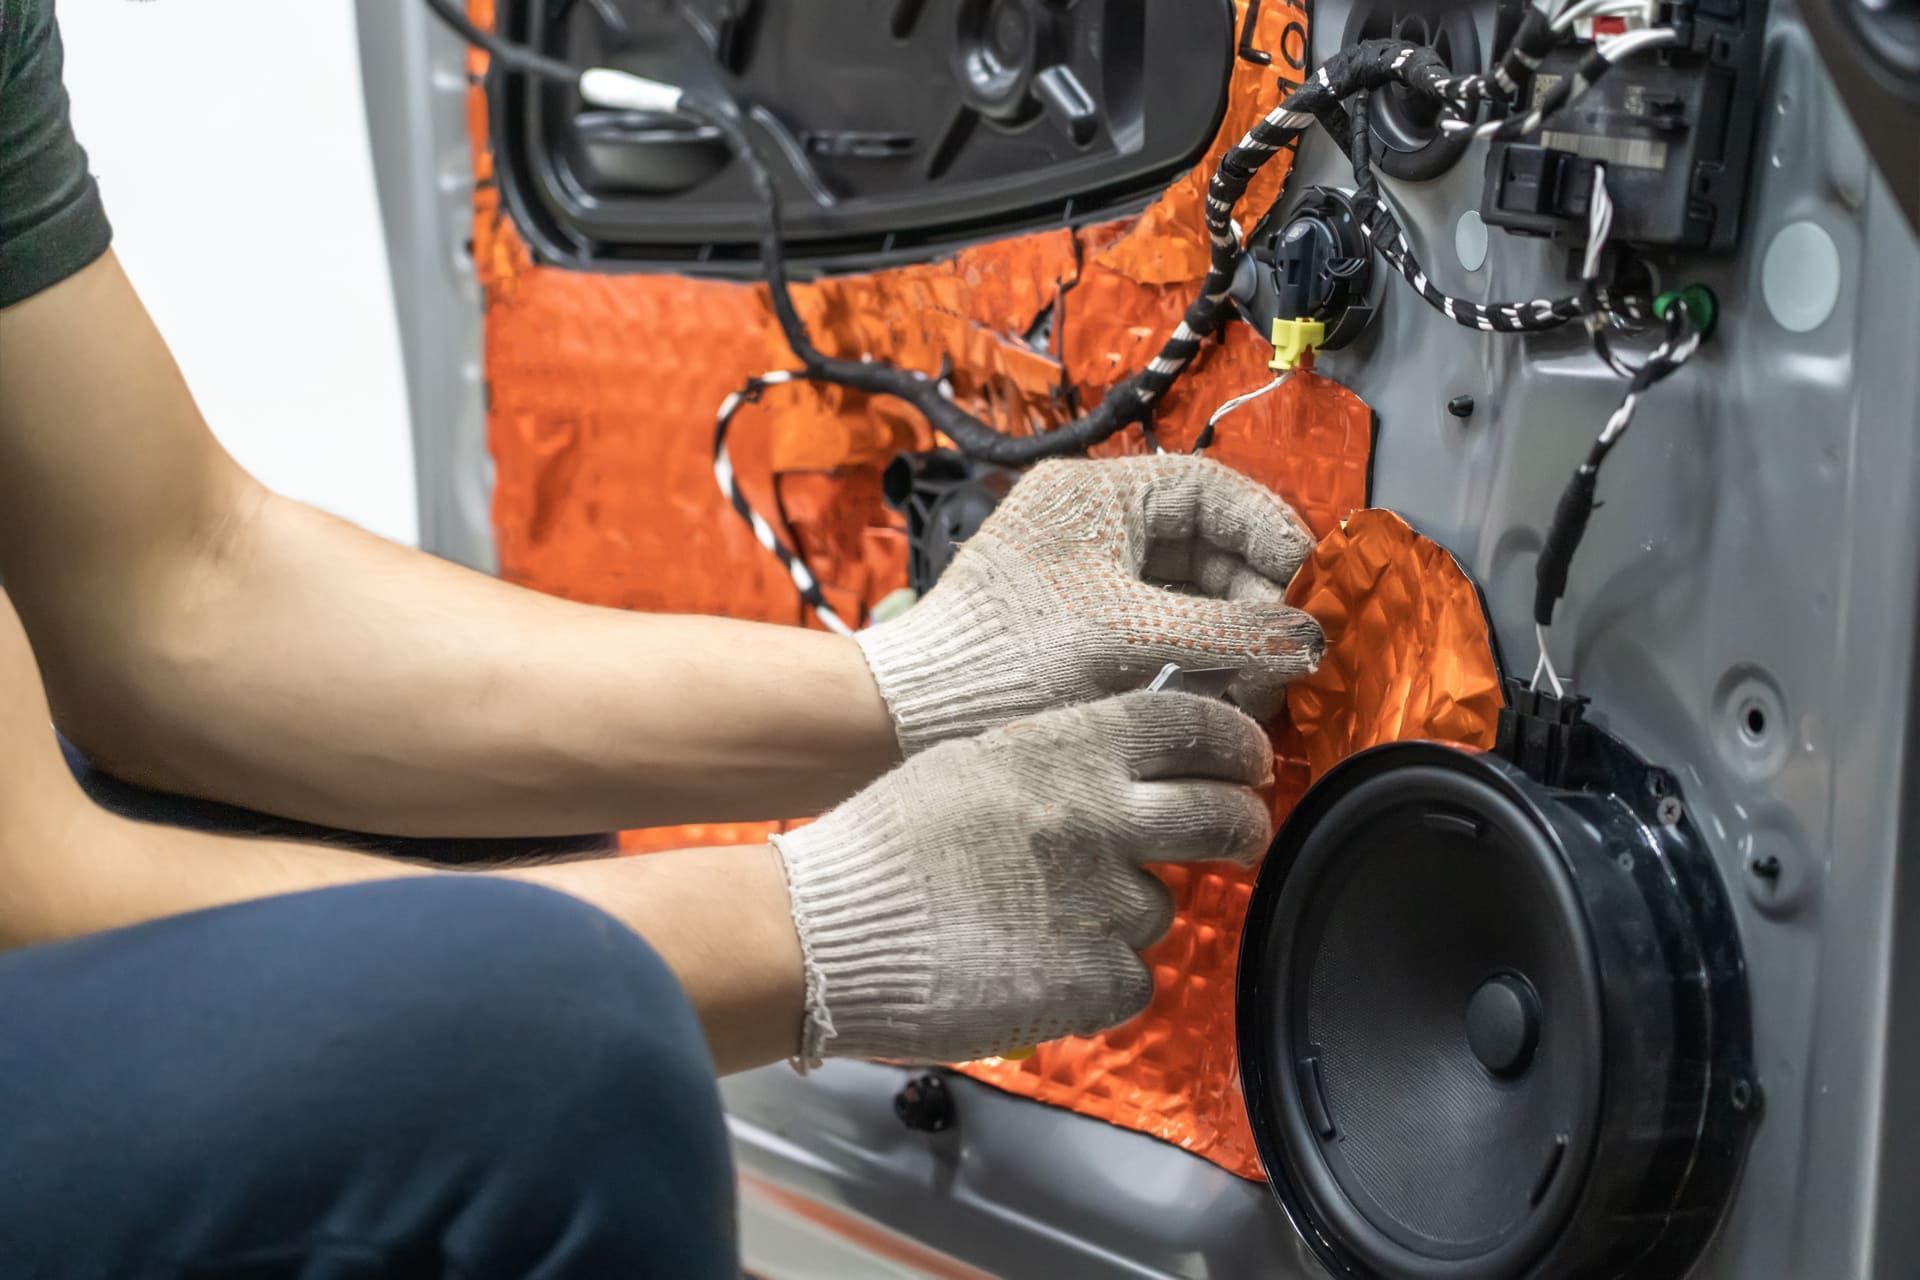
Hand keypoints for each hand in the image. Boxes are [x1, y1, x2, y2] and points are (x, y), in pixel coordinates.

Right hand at [772, 690, 1272, 1064]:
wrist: (831, 929)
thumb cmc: (888, 841)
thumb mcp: (980, 763)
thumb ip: (1060, 760)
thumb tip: (1124, 768)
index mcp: (1069, 750)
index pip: (1193, 727)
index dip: (1235, 746)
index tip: (1245, 763)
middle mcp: (1101, 817)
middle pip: (1222, 819)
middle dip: (1241, 829)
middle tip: (1235, 837)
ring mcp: (1104, 902)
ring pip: (1160, 910)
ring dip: (1123, 916)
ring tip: (1043, 920)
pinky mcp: (1094, 980)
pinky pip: (1131, 979)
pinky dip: (1096, 980)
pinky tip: (1036, 966)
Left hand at [858, 455, 1322, 752]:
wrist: (917, 713)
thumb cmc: (1001, 658)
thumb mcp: (1127, 636)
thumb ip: (1228, 631)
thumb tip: (1307, 637)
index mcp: (1096, 493)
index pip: (1214, 491)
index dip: (1272, 536)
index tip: (1312, 585)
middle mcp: (1094, 523)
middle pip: (1210, 547)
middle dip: (1255, 602)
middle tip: (1286, 656)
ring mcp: (1090, 574)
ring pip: (1193, 593)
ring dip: (1232, 636)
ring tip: (1254, 686)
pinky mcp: (1086, 625)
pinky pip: (1165, 629)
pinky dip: (1198, 658)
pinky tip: (1218, 696)